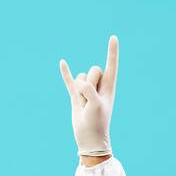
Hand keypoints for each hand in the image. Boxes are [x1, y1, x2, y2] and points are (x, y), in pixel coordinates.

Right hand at [60, 35, 118, 156]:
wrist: (89, 139)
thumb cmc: (97, 123)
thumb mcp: (96, 104)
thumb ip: (88, 88)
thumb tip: (79, 84)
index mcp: (109, 87)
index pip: (111, 65)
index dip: (112, 51)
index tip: (113, 37)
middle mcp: (99, 86)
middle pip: (93, 70)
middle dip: (90, 83)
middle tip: (92, 101)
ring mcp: (87, 90)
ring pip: (81, 77)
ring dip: (80, 91)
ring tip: (85, 106)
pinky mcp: (76, 95)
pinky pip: (69, 80)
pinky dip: (65, 72)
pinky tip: (62, 62)